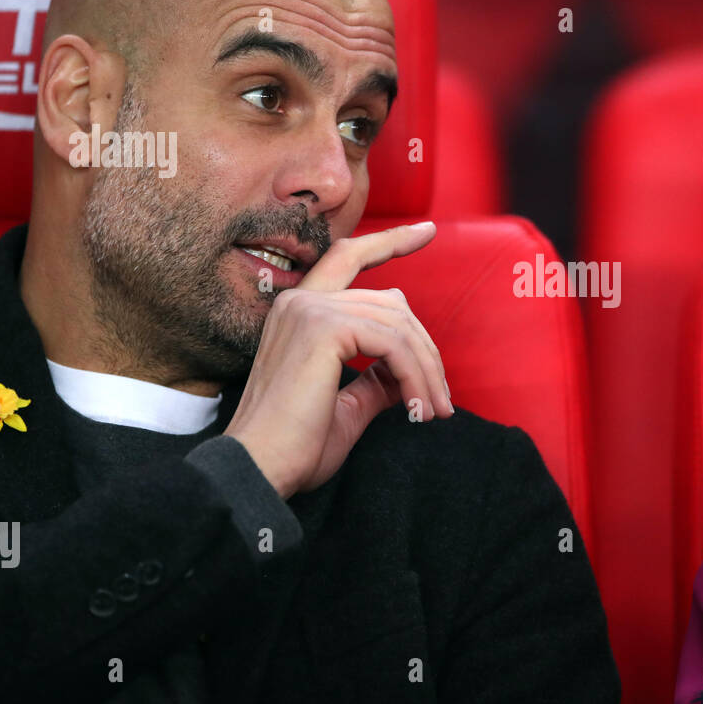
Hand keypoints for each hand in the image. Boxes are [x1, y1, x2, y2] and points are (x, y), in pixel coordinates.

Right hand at [224, 221, 453, 498]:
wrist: (260, 471)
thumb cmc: (295, 448)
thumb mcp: (346, 407)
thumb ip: (376, 381)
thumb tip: (409, 374)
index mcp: (299, 313)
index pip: (348, 259)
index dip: (390, 242)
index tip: (426, 231)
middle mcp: (301, 302)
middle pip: (392, 302)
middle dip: (426, 350)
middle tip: (442, 401)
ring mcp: (310, 311)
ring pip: (399, 325)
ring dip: (427, 372)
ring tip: (434, 412)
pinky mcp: (323, 329)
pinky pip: (394, 344)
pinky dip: (416, 378)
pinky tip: (418, 410)